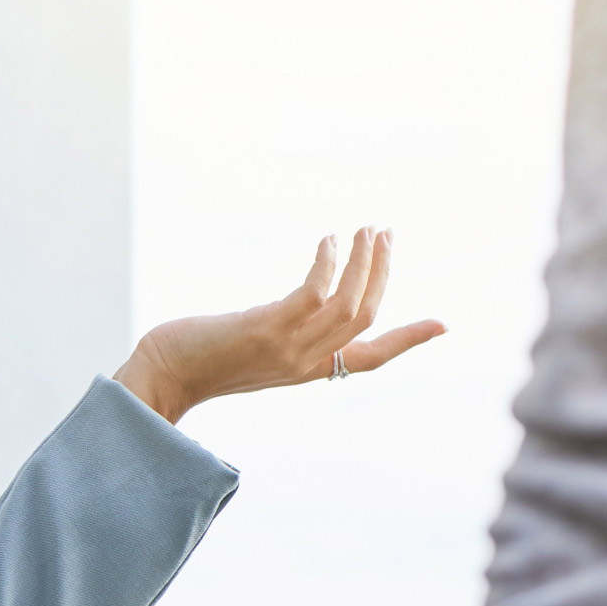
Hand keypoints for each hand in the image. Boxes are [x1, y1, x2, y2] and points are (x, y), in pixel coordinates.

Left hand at [113, 228, 443, 424]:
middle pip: (366, 318)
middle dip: (383, 273)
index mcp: (308, 371)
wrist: (162, 377)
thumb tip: (302, 304)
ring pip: (348, 305)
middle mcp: (305, 364)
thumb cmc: (199, 358)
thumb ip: (284, 333)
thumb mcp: (254, 349)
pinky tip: (328, 239)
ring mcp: (288, 349)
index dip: (409, 340)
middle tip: (386, 232)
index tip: (444, 325)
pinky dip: (327, 262)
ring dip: (363, 261)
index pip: (372, 359)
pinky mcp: (266, 330)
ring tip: (366, 228)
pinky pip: (313, 293)